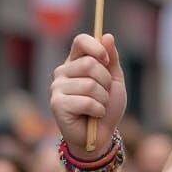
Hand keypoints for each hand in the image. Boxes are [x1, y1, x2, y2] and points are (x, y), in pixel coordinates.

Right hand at [50, 33, 127, 157]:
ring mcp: (57, 88)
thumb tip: (108, 36)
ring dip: (103, 99)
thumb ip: (111, 59)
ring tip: (98, 107)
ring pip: (91, 85)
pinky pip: (87, 101)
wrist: (101, 135)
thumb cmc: (106, 107)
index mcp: (75, 62)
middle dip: (106, 83)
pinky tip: (93, 115)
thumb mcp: (114, 81)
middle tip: (103, 95)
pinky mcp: (57, 104)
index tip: (106, 61)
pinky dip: (98, 110)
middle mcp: (62, 72)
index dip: (96, 48)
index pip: (80, 41)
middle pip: (91, 64)